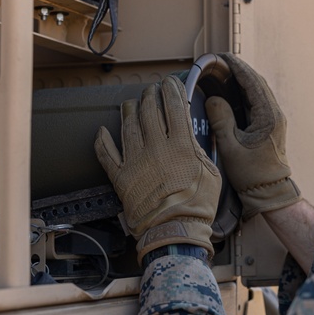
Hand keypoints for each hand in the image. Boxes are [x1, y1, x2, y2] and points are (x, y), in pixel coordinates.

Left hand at [95, 76, 220, 263]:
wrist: (174, 231)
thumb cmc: (197, 206)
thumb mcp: (211, 172)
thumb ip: (199, 149)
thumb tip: (191, 135)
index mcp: (180, 145)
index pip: (174, 106)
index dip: (171, 90)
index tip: (170, 83)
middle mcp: (155, 147)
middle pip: (149, 110)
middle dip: (150, 95)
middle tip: (151, 90)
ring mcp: (135, 161)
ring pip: (127, 125)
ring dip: (129, 110)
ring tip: (132, 103)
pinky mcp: (120, 177)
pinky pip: (106, 154)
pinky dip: (102, 141)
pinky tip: (102, 131)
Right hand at [204, 53, 300, 218]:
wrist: (270, 193)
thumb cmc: (252, 174)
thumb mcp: (230, 147)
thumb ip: (221, 120)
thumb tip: (213, 99)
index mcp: (269, 116)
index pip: (253, 83)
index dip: (238, 68)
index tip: (224, 57)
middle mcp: (275, 115)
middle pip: (258, 83)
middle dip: (240, 70)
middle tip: (222, 61)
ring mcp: (274, 120)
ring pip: (259, 91)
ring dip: (244, 80)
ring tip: (226, 72)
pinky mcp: (270, 126)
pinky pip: (258, 101)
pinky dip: (246, 92)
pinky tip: (233, 91)